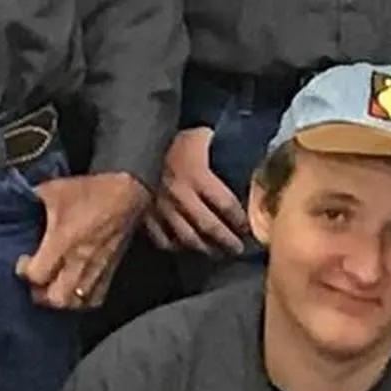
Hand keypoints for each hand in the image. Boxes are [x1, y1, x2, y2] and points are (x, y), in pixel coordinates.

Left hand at [15, 171, 149, 309]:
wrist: (128, 193)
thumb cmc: (91, 191)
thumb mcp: (54, 188)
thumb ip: (31, 198)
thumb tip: (14, 201)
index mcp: (63, 241)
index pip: (37, 275)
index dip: (23, 271)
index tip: (23, 260)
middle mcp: (80, 260)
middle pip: (57, 298)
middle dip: (40, 294)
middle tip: (35, 281)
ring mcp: (97, 268)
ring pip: (76, 303)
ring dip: (60, 299)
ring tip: (52, 288)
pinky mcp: (111, 269)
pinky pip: (96, 298)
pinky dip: (82, 300)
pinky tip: (74, 291)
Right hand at [143, 127, 248, 258]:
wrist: (137, 137)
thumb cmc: (176, 138)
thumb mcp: (202, 137)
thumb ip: (225, 149)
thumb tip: (254, 159)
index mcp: (197, 174)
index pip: (226, 204)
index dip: (240, 219)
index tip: (248, 228)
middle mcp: (180, 194)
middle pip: (208, 226)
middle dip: (227, 240)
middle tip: (238, 249)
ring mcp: (160, 207)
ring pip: (187, 237)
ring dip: (205, 249)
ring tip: (218, 254)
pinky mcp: (144, 214)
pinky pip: (162, 239)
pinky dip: (176, 247)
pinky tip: (186, 248)